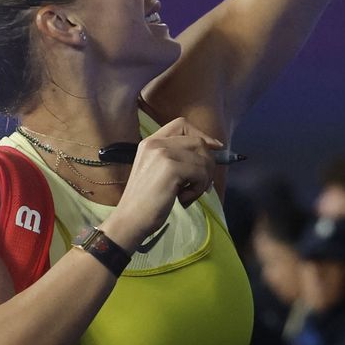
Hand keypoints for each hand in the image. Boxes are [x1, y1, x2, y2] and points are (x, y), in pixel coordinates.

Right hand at [111, 117, 221, 247]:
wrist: (129, 220)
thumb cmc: (146, 202)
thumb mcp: (159, 171)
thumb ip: (179, 158)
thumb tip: (213, 153)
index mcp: (150, 142)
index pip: (181, 124)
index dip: (201, 134)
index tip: (215, 148)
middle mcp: (155, 143)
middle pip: (198, 142)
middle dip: (207, 165)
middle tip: (199, 186)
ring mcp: (163, 153)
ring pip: (204, 159)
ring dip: (202, 181)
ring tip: (186, 194)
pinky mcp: (171, 168)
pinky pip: (201, 173)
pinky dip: (198, 190)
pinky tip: (182, 199)